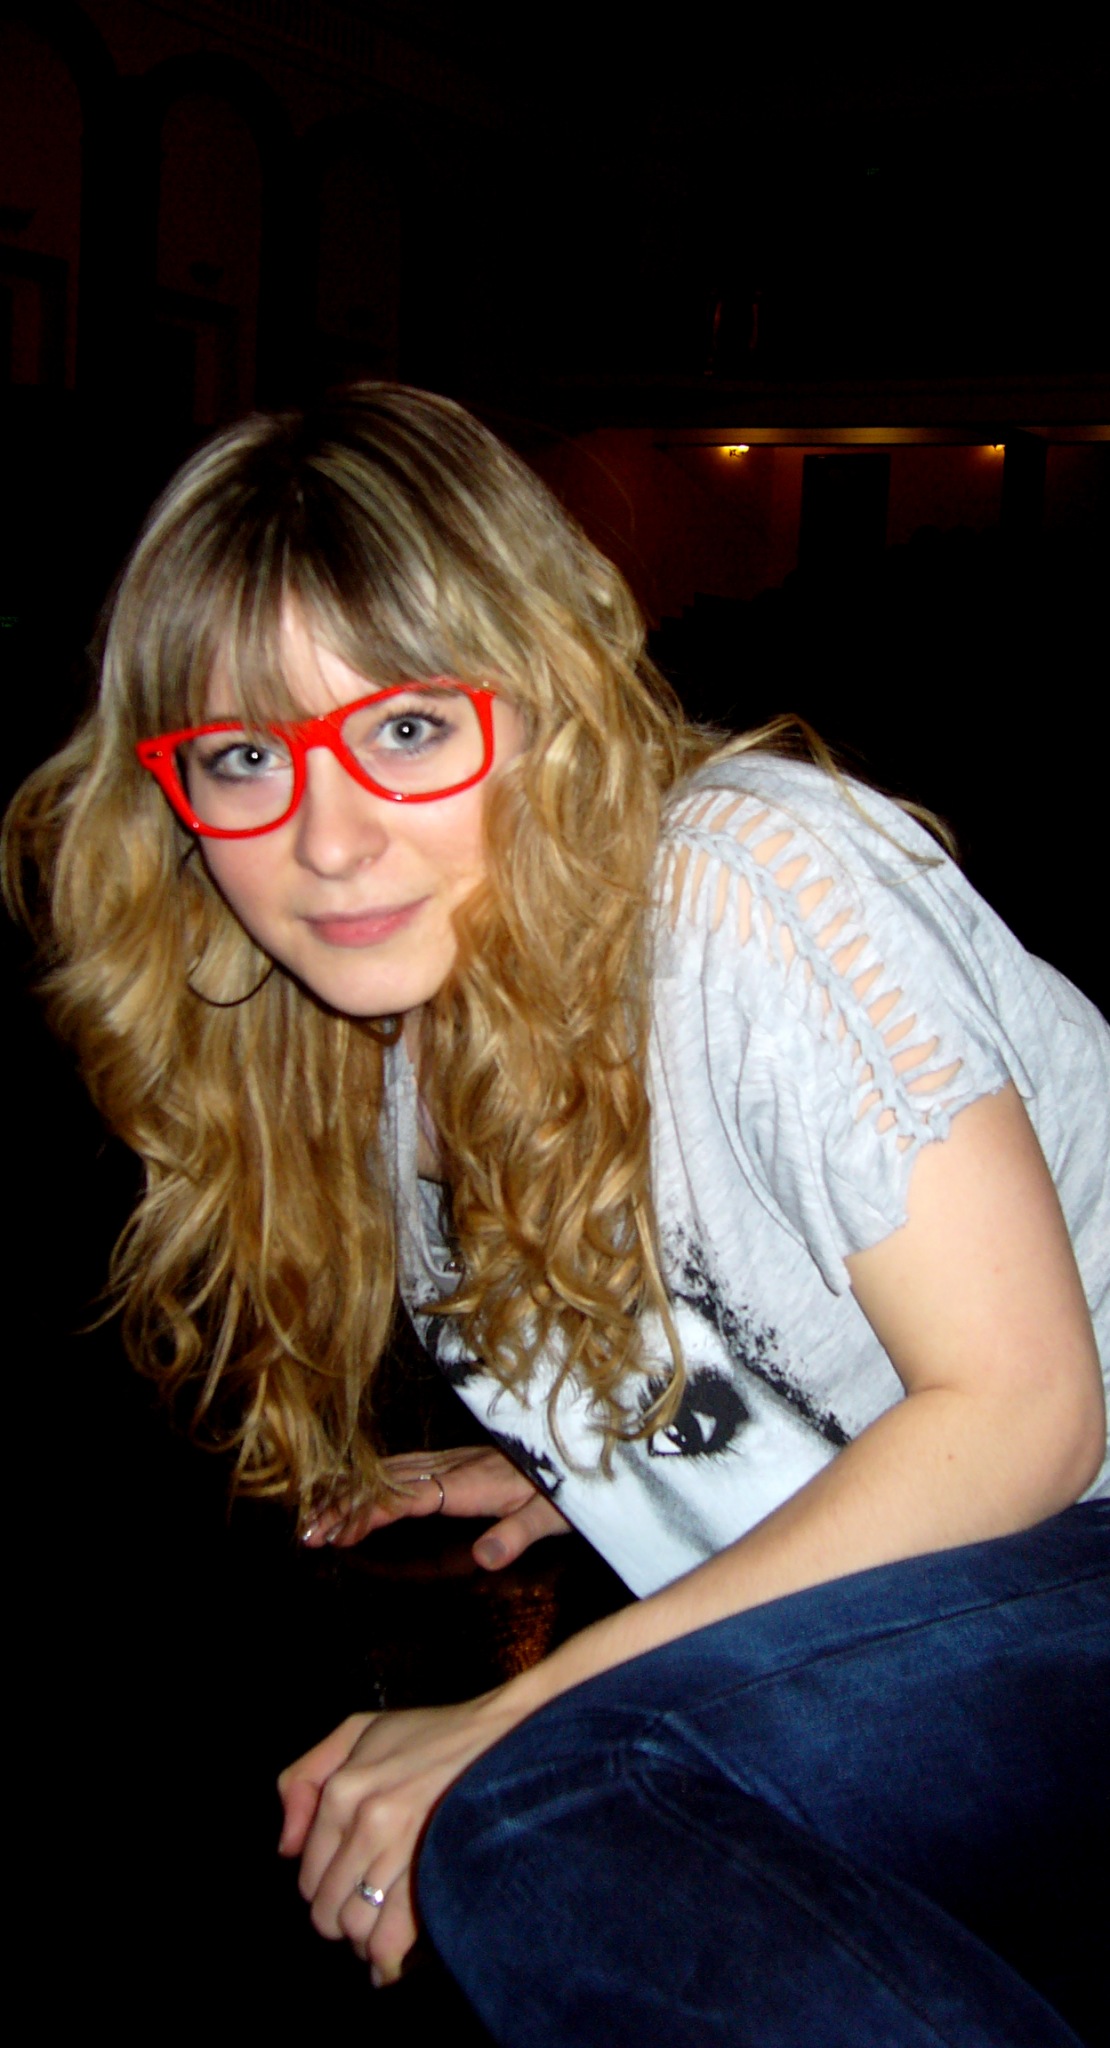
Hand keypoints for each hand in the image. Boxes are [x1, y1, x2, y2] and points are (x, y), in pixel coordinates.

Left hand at [277, 1688, 525, 1982]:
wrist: (505, 1734)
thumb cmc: (430, 1735)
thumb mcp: (357, 1731)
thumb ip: (303, 1778)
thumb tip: (287, 1849)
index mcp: (342, 1789)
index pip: (308, 1874)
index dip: (323, 1888)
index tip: (343, 1885)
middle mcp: (367, 1821)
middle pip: (328, 1909)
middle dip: (340, 1919)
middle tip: (362, 1908)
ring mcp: (404, 1849)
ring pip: (358, 1928)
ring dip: (364, 1940)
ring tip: (378, 1930)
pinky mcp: (436, 1872)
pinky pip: (392, 1939)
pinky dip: (386, 1961)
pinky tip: (389, 1964)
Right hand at [302, 1445, 570, 1568]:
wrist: (584, 1447)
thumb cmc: (571, 1485)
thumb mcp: (553, 1515)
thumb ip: (518, 1534)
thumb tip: (484, 1557)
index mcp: (471, 1481)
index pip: (408, 1497)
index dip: (370, 1514)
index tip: (338, 1535)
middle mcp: (455, 1465)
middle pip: (386, 1482)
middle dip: (342, 1505)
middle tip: (305, 1533)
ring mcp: (453, 1459)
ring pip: (388, 1471)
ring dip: (349, 1491)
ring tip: (313, 1514)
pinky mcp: (456, 1459)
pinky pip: (402, 1466)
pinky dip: (369, 1478)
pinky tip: (352, 1487)